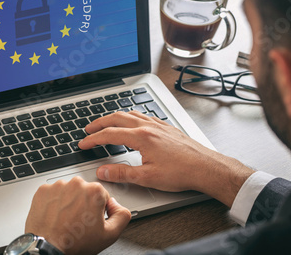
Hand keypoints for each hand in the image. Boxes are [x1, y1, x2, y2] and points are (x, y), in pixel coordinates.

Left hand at [25, 176, 130, 254]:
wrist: (48, 247)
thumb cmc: (75, 242)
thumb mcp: (110, 235)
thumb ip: (122, 215)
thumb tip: (117, 205)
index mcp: (94, 191)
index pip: (102, 195)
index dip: (98, 209)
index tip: (91, 219)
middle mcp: (76, 184)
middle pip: (84, 191)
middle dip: (83, 203)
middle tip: (78, 221)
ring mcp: (58, 186)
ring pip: (68, 191)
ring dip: (68, 202)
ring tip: (65, 219)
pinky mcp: (43, 190)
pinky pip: (52, 193)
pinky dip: (54, 202)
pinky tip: (55, 215)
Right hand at [79, 111, 254, 206]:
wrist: (206, 167)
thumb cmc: (182, 172)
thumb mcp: (147, 177)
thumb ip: (122, 173)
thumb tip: (103, 172)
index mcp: (141, 137)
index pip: (109, 134)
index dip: (93, 139)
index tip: (83, 144)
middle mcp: (148, 127)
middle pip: (117, 118)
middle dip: (99, 123)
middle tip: (88, 129)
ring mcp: (158, 125)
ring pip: (130, 113)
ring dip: (114, 117)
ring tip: (106, 123)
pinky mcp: (166, 127)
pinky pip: (143, 115)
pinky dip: (130, 116)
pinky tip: (132, 122)